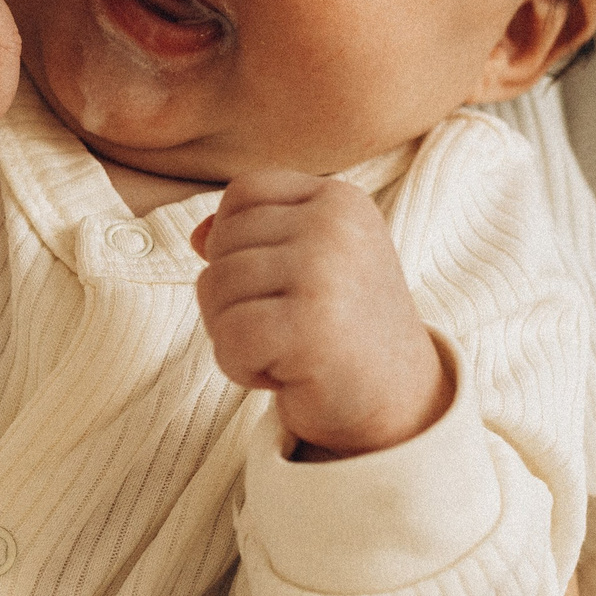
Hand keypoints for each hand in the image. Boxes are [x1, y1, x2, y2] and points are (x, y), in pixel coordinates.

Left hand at [192, 169, 450, 457]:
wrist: (398, 402)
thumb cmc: (341, 329)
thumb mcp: (307, 265)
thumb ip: (255, 237)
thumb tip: (197, 236)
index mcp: (340, 200)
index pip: (243, 192)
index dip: (236, 242)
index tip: (280, 284)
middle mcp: (335, 225)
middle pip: (222, 243)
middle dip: (232, 296)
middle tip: (285, 328)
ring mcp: (324, 272)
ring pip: (215, 286)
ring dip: (234, 334)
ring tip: (286, 349)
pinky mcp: (309, 326)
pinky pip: (229, 335)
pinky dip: (241, 366)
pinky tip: (284, 376)